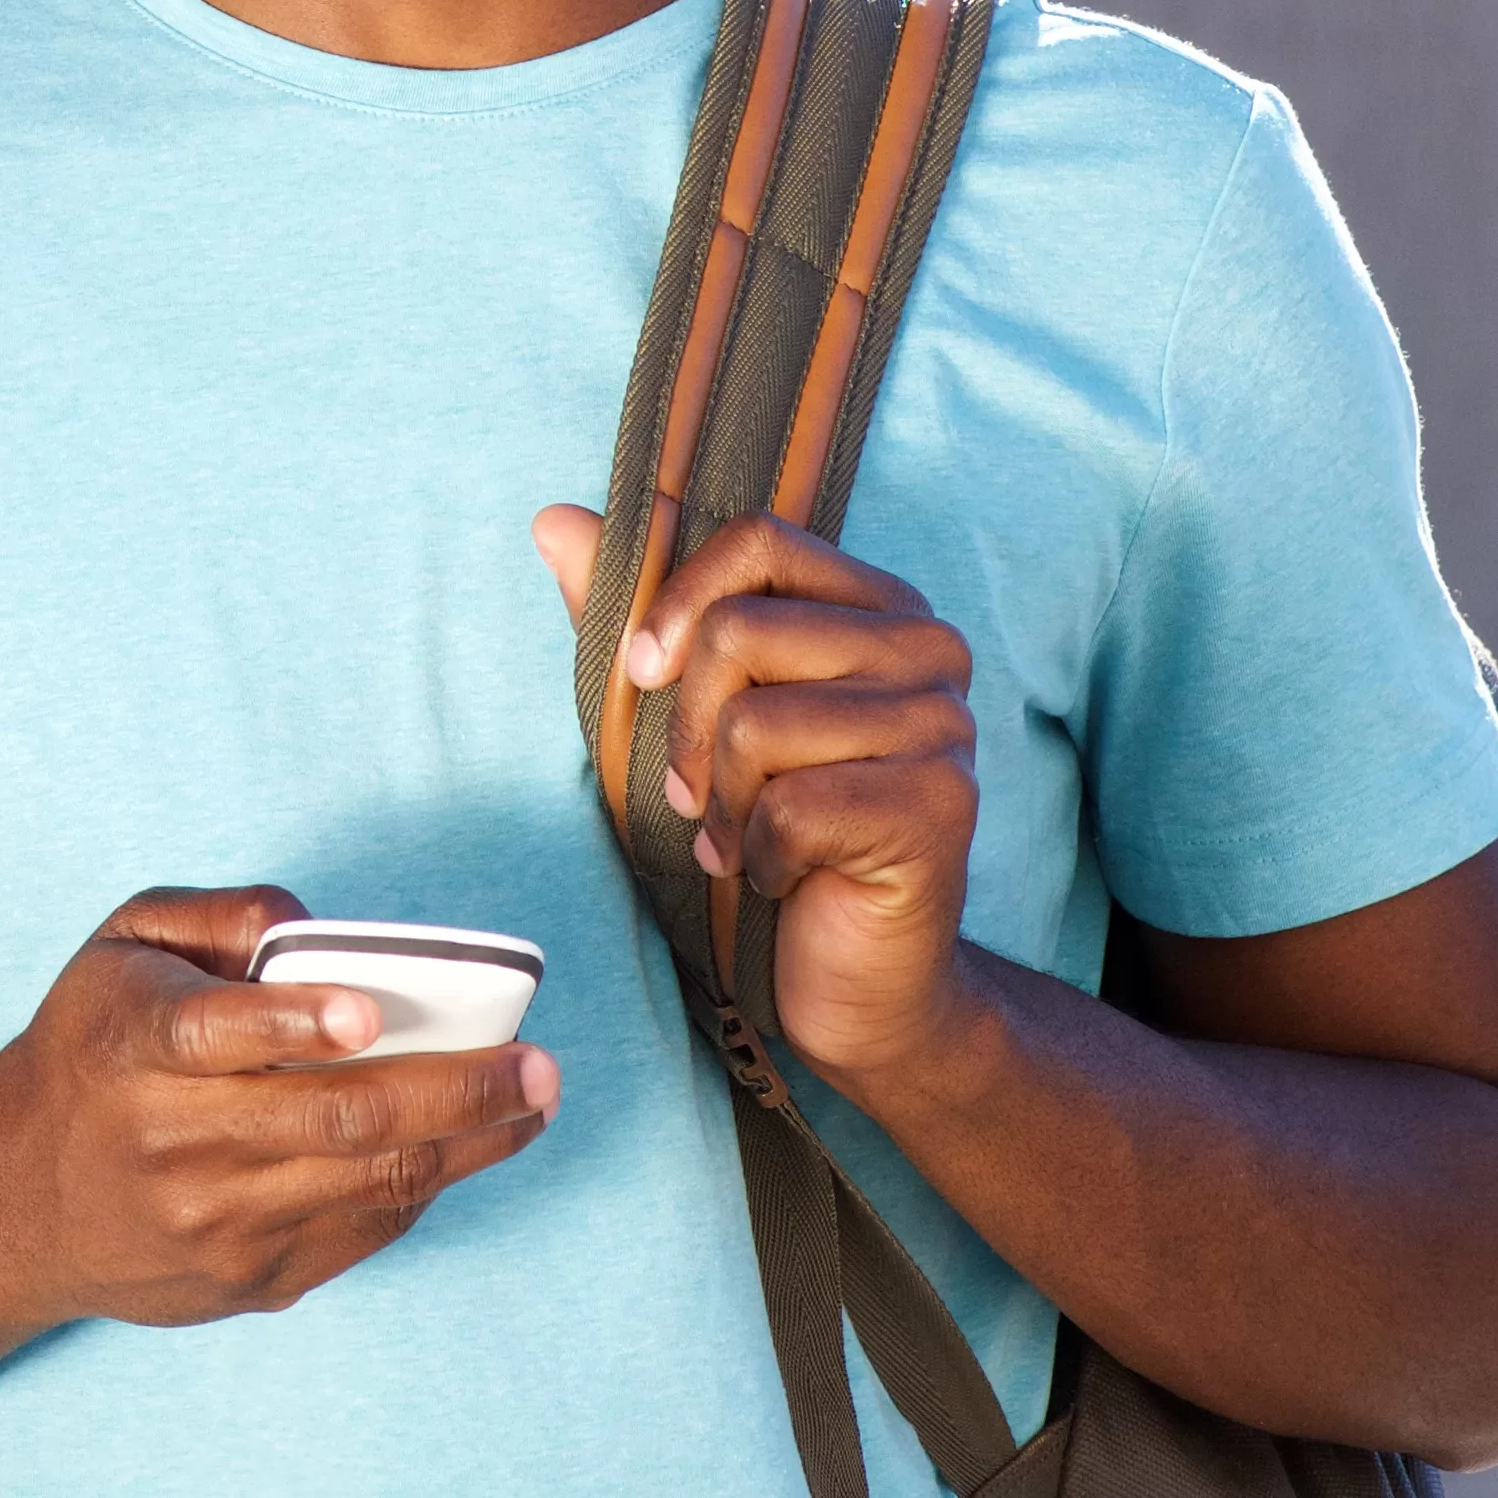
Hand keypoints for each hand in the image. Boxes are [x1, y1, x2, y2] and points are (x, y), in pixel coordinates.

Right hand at [0, 884, 557, 1332]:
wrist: (16, 1202)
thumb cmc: (92, 1050)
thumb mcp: (117, 949)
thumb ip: (211, 917)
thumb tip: (304, 926)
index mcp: (133, 1047)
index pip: (213, 1034)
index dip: (294, 1022)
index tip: (371, 1010)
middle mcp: (171, 1143)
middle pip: (332, 1119)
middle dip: (454, 1091)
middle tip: (537, 1065)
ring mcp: (212, 1223)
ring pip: (368, 1181)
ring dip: (470, 1142)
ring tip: (532, 1103)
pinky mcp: (246, 1279)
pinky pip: (361, 1229)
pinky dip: (423, 1185)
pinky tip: (464, 1148)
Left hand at [534, 504, 985, 1087]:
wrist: (856, 977)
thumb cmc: (771, 834)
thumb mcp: (692, 718)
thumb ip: (638, 619)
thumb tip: (554, 520)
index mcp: (878, 607)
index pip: (758, 540)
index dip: (676, 601)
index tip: (642, 673)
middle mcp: (929, 651)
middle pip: (742, 631)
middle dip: (690, 733)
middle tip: (703, 796)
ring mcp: (943, 726)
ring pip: (756, 725)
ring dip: (724, 804)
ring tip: (747, 839)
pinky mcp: (939, 805)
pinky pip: (789, 805)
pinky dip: (758, 855)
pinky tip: (781, 876)